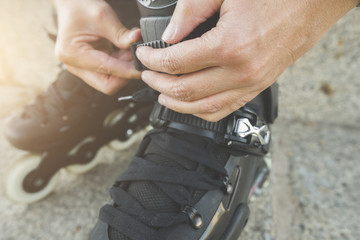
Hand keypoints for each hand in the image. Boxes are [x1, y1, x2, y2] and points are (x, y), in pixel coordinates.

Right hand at [53, 0, 141, 93]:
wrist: (71, 4)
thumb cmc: (81, 7)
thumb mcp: (103, 16)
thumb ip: (121, 34)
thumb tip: (138, 42)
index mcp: (72, 53)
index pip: (106, 70)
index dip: (127, 71)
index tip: (142, 67)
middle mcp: (74, 65)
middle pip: (107, 84)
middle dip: (126, 74)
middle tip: (137, 59)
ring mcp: (81, 68)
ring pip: (110, 81)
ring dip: (125, 69)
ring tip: (132, 51)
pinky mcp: (90, 67)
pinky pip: (109, 73)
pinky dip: (121, 65)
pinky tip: (126, 52)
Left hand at [136, 0, 357, 120]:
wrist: (312, 5)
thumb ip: (191, 12)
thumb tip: (169, 35)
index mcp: (229, 46)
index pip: (176, 63)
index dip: (153, 61)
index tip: (145, 56)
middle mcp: (240, 72)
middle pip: (185, 90)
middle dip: (158, 84)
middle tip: (148, 74)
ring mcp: (250, 85)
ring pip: (202, 108)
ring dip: (177, 103)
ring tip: (162, 93)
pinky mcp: (256, 88)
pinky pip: (223, 110)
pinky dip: (201, 112)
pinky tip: (190, 104)